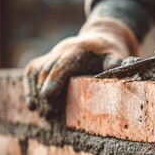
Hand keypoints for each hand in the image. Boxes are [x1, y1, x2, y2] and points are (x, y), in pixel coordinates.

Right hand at [23, 18, 137, 117]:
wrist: (99, 39)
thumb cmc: (109, 53)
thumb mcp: (116, 57)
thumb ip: (117, 64)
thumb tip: (124, 67)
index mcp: (79, 51)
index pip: (62, 65)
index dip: (53, 81)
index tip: (48, 98)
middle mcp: (63, 50)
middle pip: (46, 70)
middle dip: (44, 93)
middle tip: (49, 115)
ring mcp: (53, 54)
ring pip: (36, 70)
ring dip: (35, 92)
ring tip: (43, 113)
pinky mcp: (45, 59)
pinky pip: (32, 71)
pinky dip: (30, 87)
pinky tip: (33, 104)